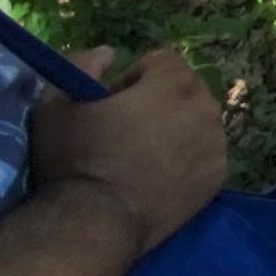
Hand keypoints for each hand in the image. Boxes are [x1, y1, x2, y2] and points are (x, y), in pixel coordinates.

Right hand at [31, 47, 226, 258]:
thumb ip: (82, 66)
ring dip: (176, 130)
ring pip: (197, 122)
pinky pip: (205, 154)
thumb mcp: (57, 105)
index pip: (159, 62)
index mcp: (175, 82)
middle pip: (184, 91)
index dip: (131, 80)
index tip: (110, 106)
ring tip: (141, 159)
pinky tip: (158, 179)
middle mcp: (206, 106)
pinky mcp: (219, 176)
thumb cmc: (74, 160)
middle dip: (157, 103)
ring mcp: (217, 143)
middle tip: (124, 134)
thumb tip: (107, 52)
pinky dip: (188, 160)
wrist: (95, 223)